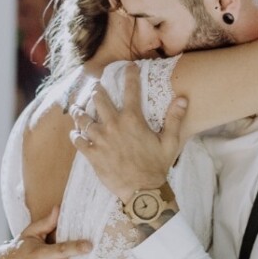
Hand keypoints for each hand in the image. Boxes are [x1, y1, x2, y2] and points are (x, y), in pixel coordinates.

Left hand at [70, 64, 187, 200]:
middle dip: (96, 90)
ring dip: (80, 111)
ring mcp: (100, 139)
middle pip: (100, 99)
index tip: (128, 67)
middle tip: (94, 87)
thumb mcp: (170, 142)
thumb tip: (182, 98)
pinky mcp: (92, 154)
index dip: (130, 75)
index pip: (131, 90)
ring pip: (84, 118)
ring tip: (77, 107)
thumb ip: (174, 119)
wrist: (142, 191)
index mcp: (133, 119)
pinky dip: (75, 135)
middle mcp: (114, 125)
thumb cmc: (157, 166)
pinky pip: (78, 140)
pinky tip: (75, 133)